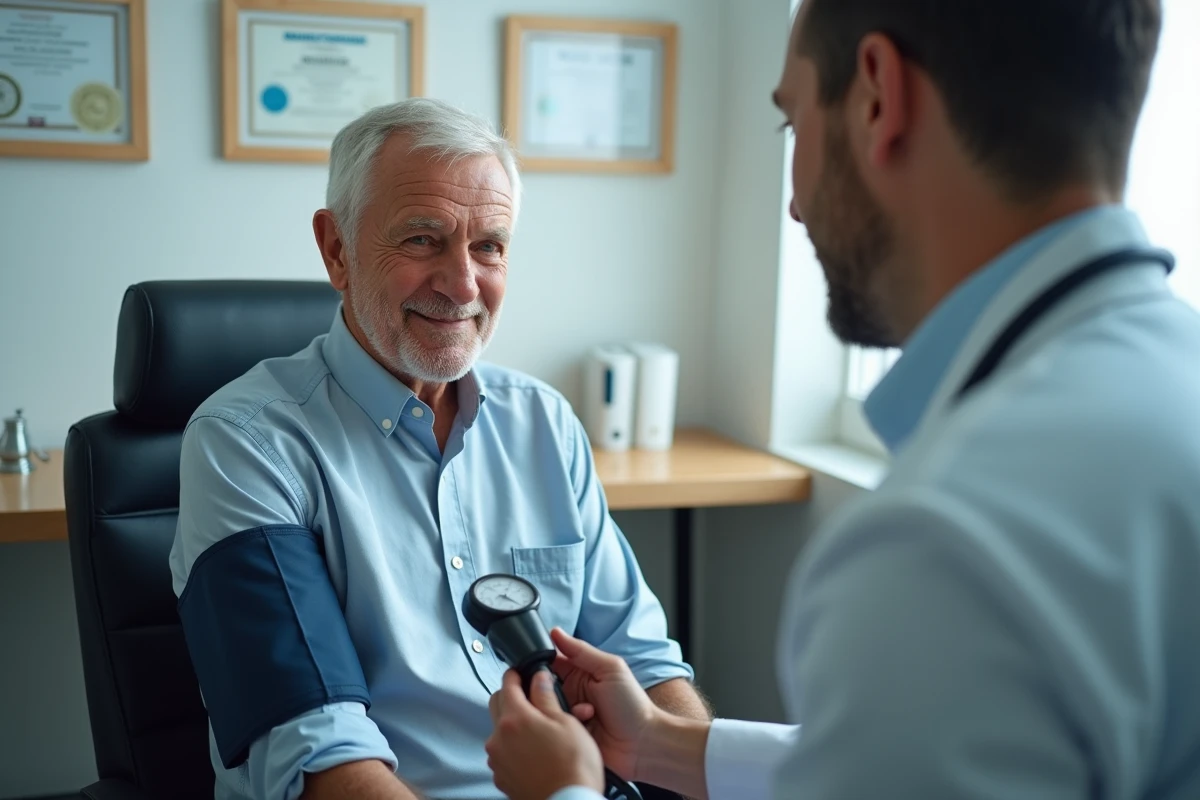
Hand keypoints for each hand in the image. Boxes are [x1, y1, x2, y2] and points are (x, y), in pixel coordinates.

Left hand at [486, 669, 603, 799]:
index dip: (515, 674)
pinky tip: (533, 753)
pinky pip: (502, 753)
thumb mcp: (566, 722)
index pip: (506, 684)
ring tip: (538, 733)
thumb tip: (538, 678)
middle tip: (531, 700)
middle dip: (510, 697)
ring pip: (499, 730)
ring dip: (512, 725)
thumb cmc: (573, 766)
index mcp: (515, 718)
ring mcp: (497, 759)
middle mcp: (499, 738)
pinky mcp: (501, 777)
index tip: (521, 673)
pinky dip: (513, 748)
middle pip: (496, 705)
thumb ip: (547, 697)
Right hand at [548, 627, 657, 780]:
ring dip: (563, 708)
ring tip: (587, 712)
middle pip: (542, 687)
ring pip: (547, 707)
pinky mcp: (567, 734)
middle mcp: (570, 692)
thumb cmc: (631, 703)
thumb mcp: (609, 669)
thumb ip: (581, 651)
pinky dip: (568, 725)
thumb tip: (555, 631)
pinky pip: (554, 727)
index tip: (535, 665)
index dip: (539, 662)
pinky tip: (587, 725)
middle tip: (562, 692)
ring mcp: (567, 714)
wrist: (642, 742)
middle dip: (547, 690)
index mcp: (578, 673)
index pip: (549, 663)